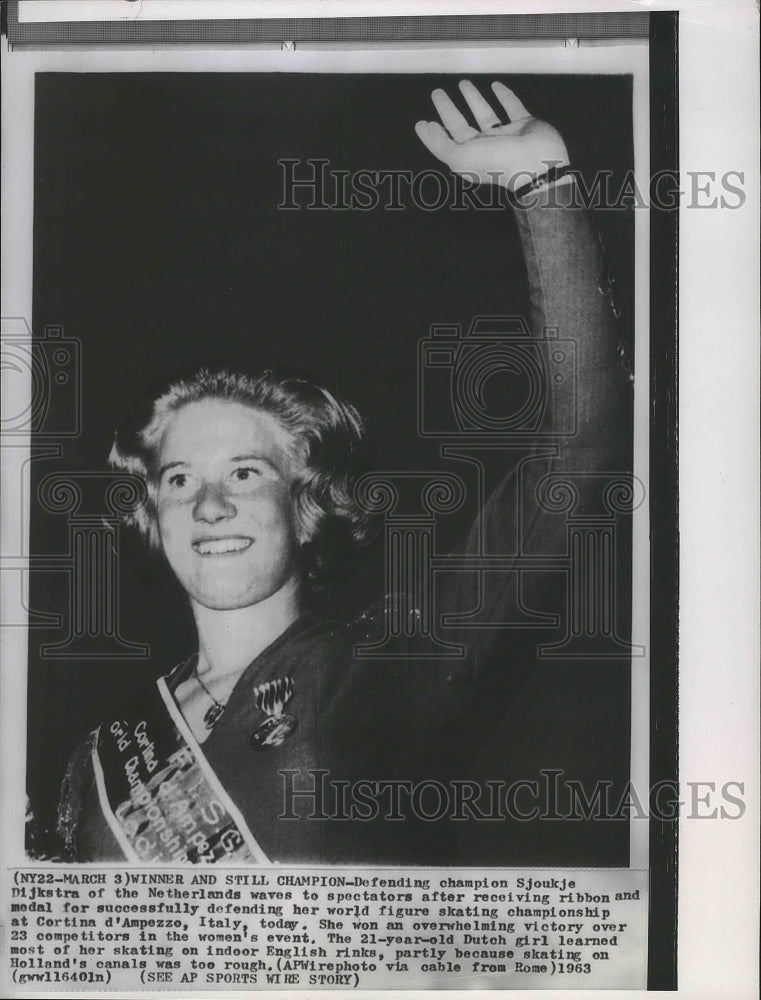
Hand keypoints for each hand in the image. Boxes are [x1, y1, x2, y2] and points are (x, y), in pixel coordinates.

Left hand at [415, 80, 568, 191]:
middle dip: (449, 110)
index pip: (446, 141)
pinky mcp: (524, 125)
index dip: (433, 132)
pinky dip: (504, 96)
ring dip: (473, 99)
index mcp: (470, 155)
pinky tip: (496, 86)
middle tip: (438, 94)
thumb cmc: (499, 163)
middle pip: (462, 125)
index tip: (422, 122)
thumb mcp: (460, 157)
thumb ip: (440, 144)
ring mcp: (505, 136)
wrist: (537, 163)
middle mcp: (485, 146)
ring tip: (463, 84)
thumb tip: (427, 129)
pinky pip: (512, 107)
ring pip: (485, 114)